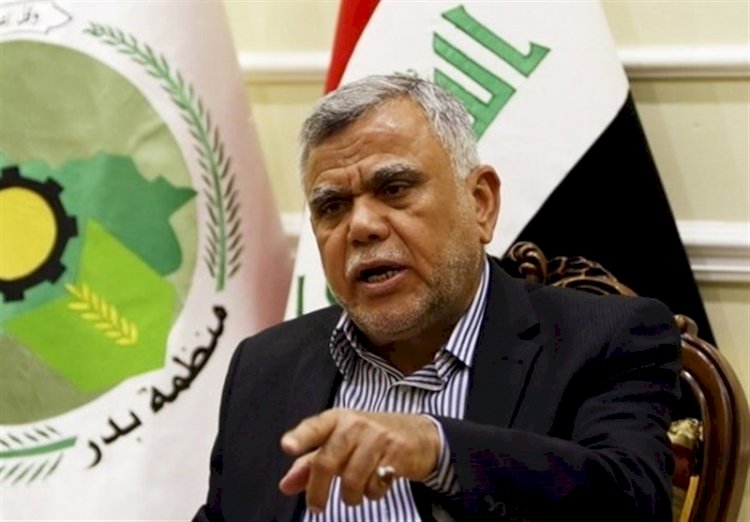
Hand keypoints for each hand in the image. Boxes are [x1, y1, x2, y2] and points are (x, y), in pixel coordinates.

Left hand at [278, 408, 439, 512]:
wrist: (420, 435)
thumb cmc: (371, 439)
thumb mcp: (340, 444)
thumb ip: (311, 464)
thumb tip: (285, 485)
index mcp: (336, 419)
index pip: (314, 427)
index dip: (300, 437)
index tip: (287, 446)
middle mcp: (355, 424)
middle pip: (327, 461)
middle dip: (317, 491)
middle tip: (316, 507)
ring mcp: (377, 436)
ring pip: (351, 479)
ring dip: (350, 496)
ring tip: (354, 494)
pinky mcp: (396, 452)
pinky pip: (375, 484)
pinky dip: (372, 494)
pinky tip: (376, 485)